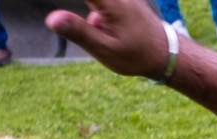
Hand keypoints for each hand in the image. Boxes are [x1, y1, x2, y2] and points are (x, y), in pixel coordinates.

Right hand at [46, 0, 168, 79]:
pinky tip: (106, 32)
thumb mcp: (107, 50)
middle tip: (88, 29)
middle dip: (87, 21)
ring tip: (98, 34)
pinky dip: (96, 5)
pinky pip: (101, 1)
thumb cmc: (137, 55)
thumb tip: (51, 19)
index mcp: (111, 2)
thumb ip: (79, 33)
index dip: (63, 1)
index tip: (55, 12)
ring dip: (93, 21)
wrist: (166, 54)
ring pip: (97, 1)